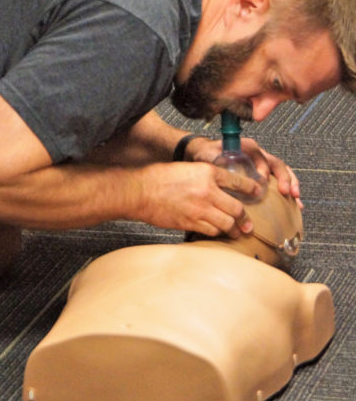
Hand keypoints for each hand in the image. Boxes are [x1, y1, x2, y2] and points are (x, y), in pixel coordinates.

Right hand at [135, 162, 261, 236]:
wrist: (142, 191)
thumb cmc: (160, 177)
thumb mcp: (188, 168)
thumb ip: (206, 177)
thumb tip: (221, 188)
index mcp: (207, 172)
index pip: (238, 182)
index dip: (252, 189)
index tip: (258, 193)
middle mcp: (207, 190)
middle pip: (237, 208)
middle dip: (245, 218)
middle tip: (249, 224)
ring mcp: (200, 208)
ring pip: (226, 223)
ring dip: (234, 229)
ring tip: (237, 232)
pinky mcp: (191, 222)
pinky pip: (211, 231)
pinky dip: (217, 233)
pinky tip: (218, 232)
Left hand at [185, 136, 302, 208]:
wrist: (205, 153)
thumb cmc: (208, 153)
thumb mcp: (210, 154)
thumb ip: (218, 161)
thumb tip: (224, 173)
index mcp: (247, 147)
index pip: (260, 156)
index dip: (263, 169)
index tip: (262, 181)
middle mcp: (258, 154)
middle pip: (276, 163)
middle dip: (284, 178)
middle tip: (287, 192)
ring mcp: (263, 163)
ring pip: (282, 172)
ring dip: (291, 184)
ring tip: (296, 200)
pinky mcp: (263, 173)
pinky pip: (279, 180)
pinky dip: (288, 190)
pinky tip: (295, 204)